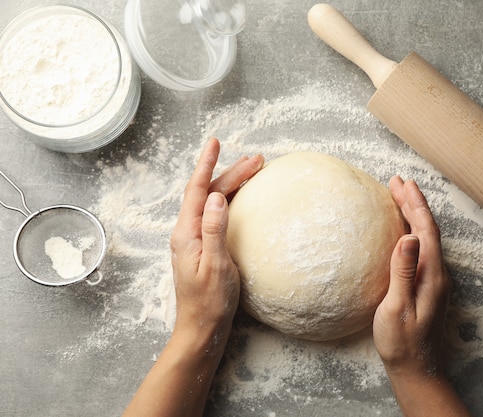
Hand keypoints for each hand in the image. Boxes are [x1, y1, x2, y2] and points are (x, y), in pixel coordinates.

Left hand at [122, 138, 263, 416]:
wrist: (201, 329)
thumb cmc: (209, 302)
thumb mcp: (215, 265)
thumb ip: (213, 229)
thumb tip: (216, 196)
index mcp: (186, 233)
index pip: (196, 190)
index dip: (206, 164)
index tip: (215, 142)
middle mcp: (187, 232)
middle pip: (208, 193)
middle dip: (230, 172)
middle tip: (257, 160)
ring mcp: (195, 239)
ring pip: (213, 202)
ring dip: (231, 184)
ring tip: (253, 171)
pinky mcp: (204, 247)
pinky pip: (217, 215)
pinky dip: (230, 200)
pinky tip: (240, 198)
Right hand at [373, 177, 468, 416]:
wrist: (416, 369)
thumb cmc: (402, 342)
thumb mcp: (397, 307)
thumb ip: (403, 272)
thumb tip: (408, 236)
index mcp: (432, 275)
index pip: (425, 230)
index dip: (415, 204)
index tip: (403, 183)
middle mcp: (437, 273)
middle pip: (427, 229)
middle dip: (413, 203)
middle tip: (397, 182)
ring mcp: (433, 279)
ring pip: (425, 238)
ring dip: (412, 215)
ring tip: (398, 197)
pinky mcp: (426, 286)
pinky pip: (421, 249)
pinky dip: (411, 231)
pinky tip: (401, 231)